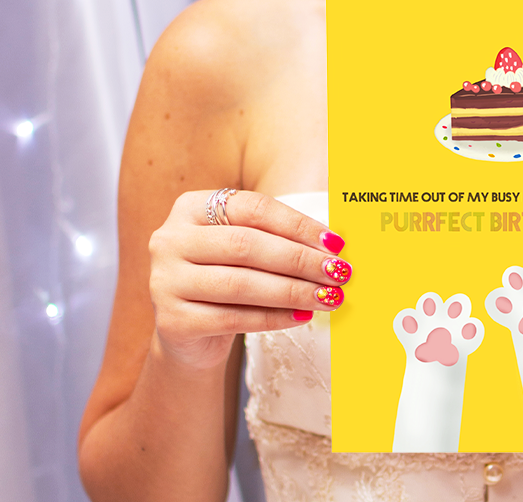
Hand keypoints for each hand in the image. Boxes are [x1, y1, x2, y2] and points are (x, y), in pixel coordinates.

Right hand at [148, 190, 350, 370]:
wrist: (190, 334)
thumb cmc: (228, 277)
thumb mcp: (244, 247)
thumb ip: (278, 237)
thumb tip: (333, 244)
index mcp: (191, 207)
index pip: (253, 208)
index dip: (297, 224)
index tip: (335, 242)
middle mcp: (170, 239)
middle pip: (247, 244)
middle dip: (300, 259)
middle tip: (338, 272)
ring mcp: (164, 280)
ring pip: (241, 282)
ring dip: (293, 290)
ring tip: (329, 297)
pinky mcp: (171, 321)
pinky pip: (233, 317)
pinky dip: (274, 317)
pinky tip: (303, 316)